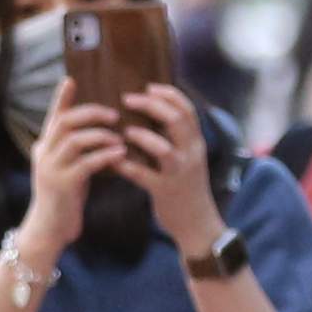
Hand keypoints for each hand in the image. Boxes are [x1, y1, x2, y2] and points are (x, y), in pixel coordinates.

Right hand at [14, 89, 121, 262]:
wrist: (49, 230)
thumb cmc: (63, 199)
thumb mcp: (65, 169)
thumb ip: (74, 151)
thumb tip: (98, 132)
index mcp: (44, 147)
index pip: (53, 116)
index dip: (61, 97)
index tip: (71, 79)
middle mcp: (44, 154)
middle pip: (65, 122)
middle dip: (91, 114)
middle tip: (114, 114)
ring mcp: (51, 169)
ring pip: (75, 140)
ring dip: (100, 135)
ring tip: (119, 136)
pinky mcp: (62, 186)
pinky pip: (85, 164)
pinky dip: (104, 156)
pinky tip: (119, 154)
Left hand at [112, 84, 222, 254]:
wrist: (197, 224)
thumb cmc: (186, 187)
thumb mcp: (189, 158)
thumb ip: (176, 137)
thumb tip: (154, 112)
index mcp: (196, 143)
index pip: (187, 110)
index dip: (169, 94)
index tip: (148, 86)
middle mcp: (191, 155)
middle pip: (176, 121)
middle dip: (151, 106)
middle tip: (127, 99)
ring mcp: (179, 174)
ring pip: (164, 149)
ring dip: (142, 137)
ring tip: (124, 132)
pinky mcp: (165, 192)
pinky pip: (144, 176)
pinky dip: (128, 166)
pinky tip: (114, 160)